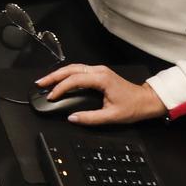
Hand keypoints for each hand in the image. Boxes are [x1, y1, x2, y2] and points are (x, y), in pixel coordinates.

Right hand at [34, 64, 167, 125]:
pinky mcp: (99, 73)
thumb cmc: (132, 107)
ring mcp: (99, 70)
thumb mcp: (111, 116)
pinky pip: (78, 70)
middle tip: (40, 84)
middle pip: (70, 69)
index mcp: (101, 79)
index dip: (60, 88)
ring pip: (73, 68)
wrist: (146, 100)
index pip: (74, 80)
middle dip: (53, 76)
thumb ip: (90, 118)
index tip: (51, 97)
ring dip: (58, 74)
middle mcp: (99, 71)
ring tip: (45, 81)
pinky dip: (66, 75)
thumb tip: (72, 118)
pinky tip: (59, 80)